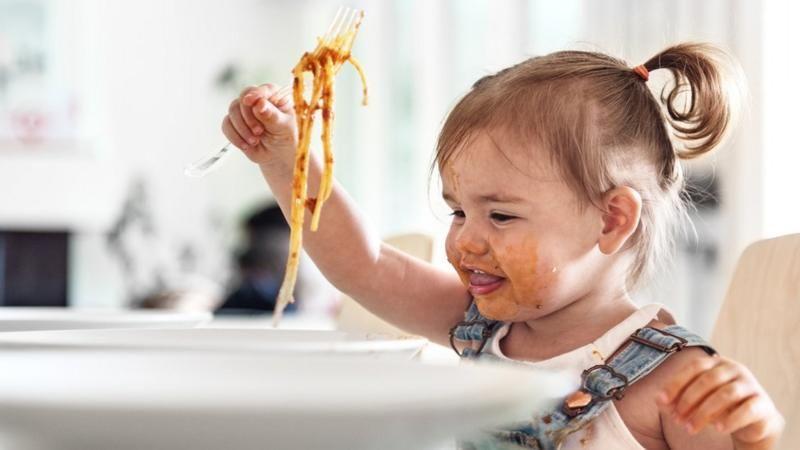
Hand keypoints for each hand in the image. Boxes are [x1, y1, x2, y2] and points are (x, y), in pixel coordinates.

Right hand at [221, 83, 296, 165]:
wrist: (278, 155)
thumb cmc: (285, 138)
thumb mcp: (283, 127)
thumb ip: (272, 115)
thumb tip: (259, 104)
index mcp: (274, 96)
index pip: (260, 90)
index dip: (254, 95)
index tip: (249, 102)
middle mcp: (257, 100)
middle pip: (242, 100)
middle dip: (248, 118)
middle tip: (259, 132)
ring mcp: (244, 110)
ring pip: (232, 111)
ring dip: (242, 129)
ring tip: (254, 141)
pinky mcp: (234, 123)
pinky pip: (226, 125)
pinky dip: (234, 136)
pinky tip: (246, 144)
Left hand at [658, 355, 783, 449]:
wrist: (753, 420)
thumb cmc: (717, 405)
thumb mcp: (696, 401)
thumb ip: (678, 399)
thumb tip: (659, 400)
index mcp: (716, 363)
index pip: (694, 367)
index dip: (677, 382)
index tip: (662, 400)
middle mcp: (734, 369)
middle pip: (708, 380)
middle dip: (688, 401)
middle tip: (677, 420)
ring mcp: (751, 385)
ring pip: (726, 394)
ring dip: (705, 413)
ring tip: (691, 428)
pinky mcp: (763, 404)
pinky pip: (747, 409)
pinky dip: (731, 419)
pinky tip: (718, 429)